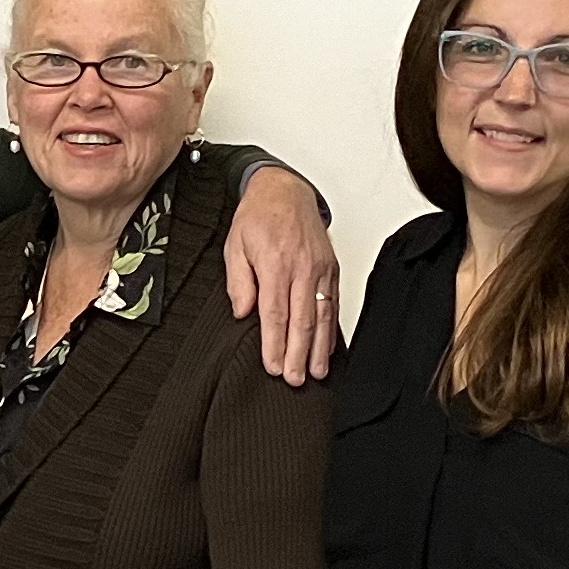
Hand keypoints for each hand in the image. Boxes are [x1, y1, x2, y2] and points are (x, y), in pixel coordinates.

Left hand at [223, 163, 340, 384]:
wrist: (284, 189)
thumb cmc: (258, 217)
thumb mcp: (235, 245)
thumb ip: (239, 281)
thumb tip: (243, 312)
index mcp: (276, 263)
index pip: (276, 313)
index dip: (275, 343)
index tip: (273, 366)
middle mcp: (302, 268)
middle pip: (302, 319)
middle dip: (299, 354)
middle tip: (295, 379)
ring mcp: (321, 269)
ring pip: (323, 315)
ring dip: (319, 348)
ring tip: (315, 373)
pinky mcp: (331, 268)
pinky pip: (334, 303)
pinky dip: (331, 328)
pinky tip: (327, 347)